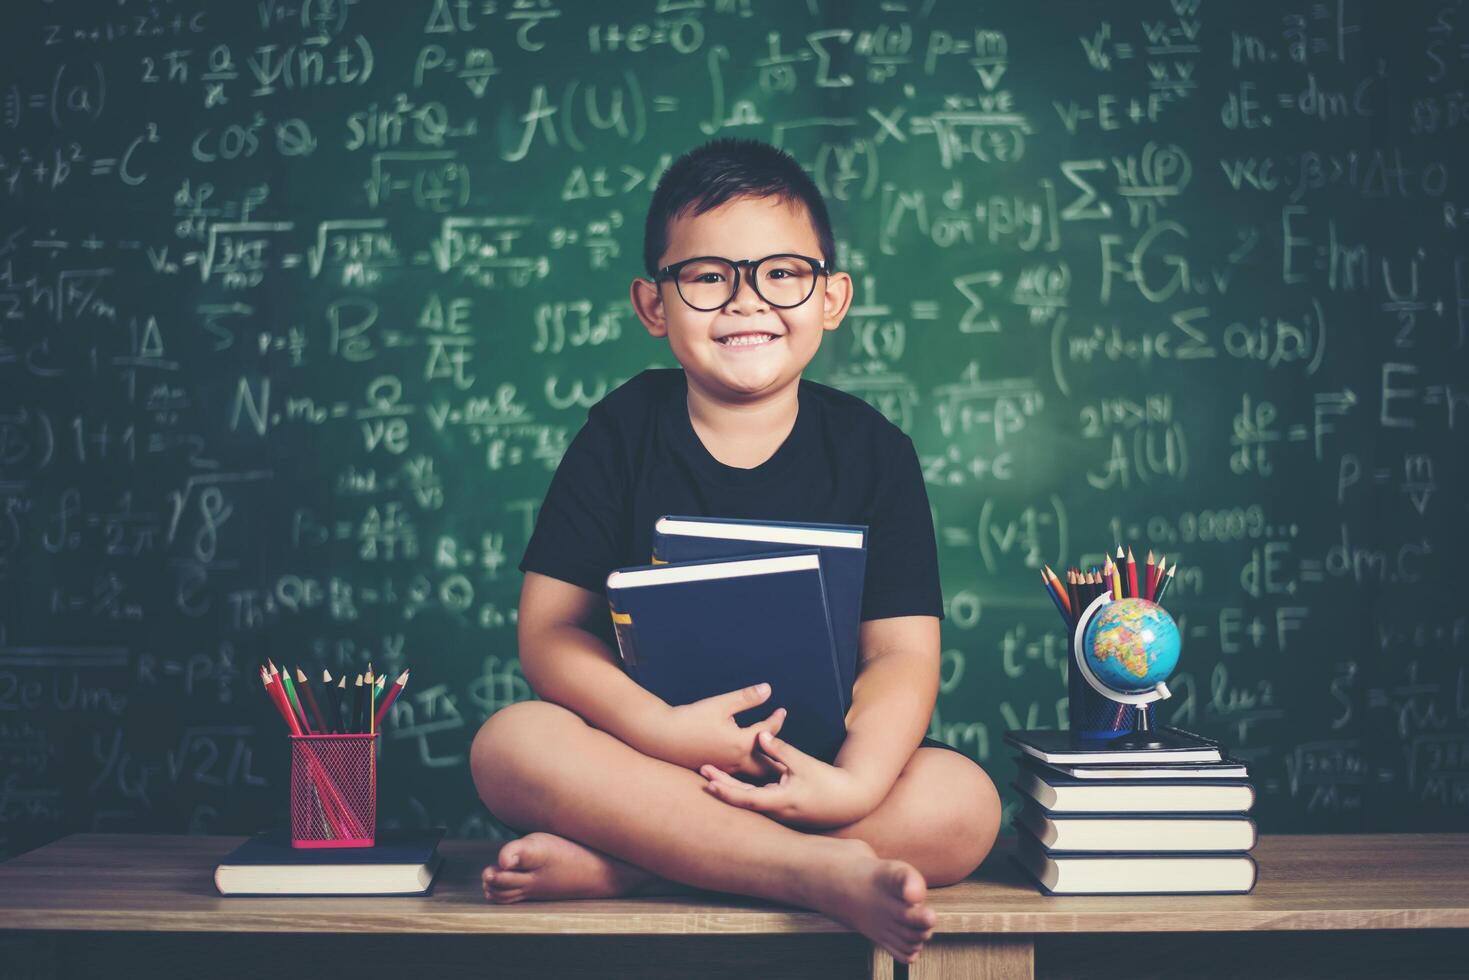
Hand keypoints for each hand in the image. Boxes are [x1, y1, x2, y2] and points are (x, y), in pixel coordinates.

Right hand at [657, 683, 788, 778]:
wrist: (660, 736)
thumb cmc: (690, 718)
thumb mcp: (720, 704)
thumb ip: (746, 698)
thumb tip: (768, 689)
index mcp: (741, 744)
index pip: (767, 733)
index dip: (776, 719)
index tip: (782, 710)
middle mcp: (736, 761)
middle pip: (767, 765)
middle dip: (779, 760)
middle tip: (793, 759)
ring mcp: (725, 769)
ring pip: (752, 774)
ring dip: (765, 768)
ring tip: (776, 766)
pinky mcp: (715, 771)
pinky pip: (738, 776)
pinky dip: (749, 773)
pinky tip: (749, 770)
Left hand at [699, 728, 880, 829]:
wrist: (848, 802)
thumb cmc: (828, 783)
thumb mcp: (804, 764)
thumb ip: (780, 750)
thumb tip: (759, 735)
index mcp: (780, 801)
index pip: (746, 798)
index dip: (726, 790)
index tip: (709, 782)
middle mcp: (775, 811)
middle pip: (742, 800)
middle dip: (721, 785)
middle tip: (702, 771)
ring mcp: (778, 812)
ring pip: (748, 800)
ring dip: (730, 787)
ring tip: (711, 773)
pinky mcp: (782, 809)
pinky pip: (757, 799)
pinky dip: (743, 789)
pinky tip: (732, 779)